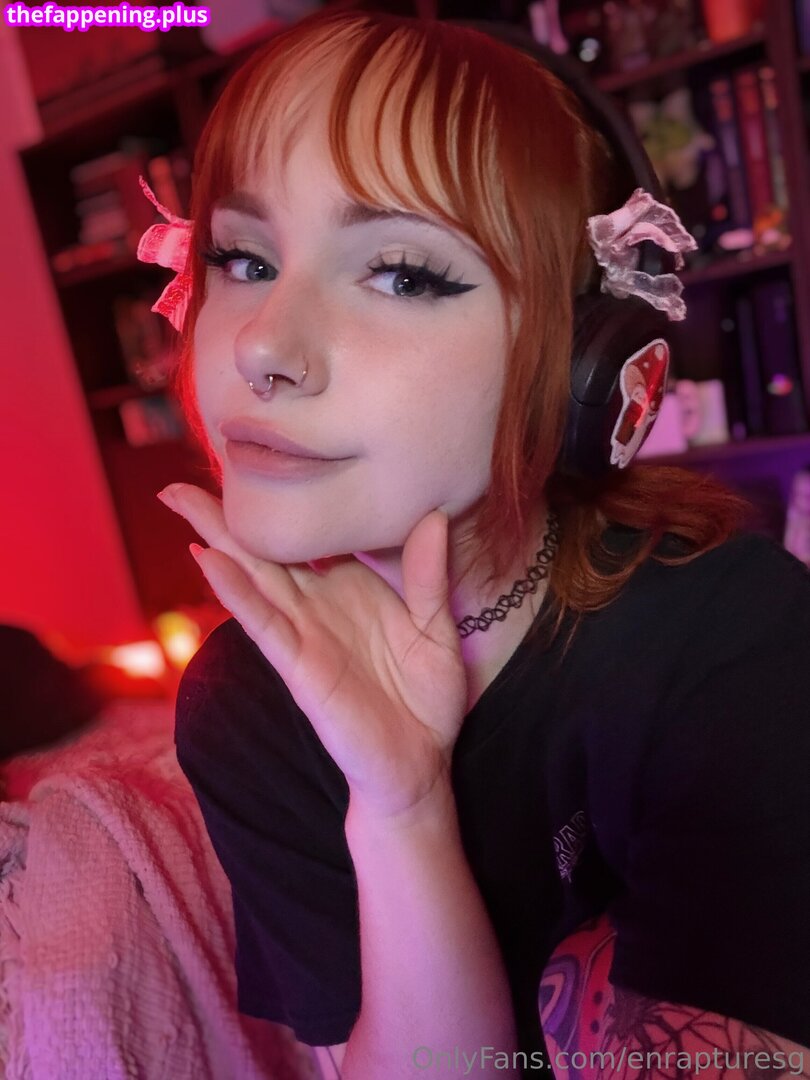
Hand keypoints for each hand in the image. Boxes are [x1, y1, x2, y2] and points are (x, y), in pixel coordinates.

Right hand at [158, 485, 467, 817]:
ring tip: (179, 501)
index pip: (305, 536)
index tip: (251, 458)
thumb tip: (433, 513)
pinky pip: (265, 624)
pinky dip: (236, 592)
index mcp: (345, 588)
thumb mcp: (434, 626)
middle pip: (262, 550)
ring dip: (215, 539)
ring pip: (252, 577)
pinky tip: (210, 561)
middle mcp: (316, 605)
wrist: (419, 764)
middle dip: (220, 515)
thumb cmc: (422, 697)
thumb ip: (427, 574)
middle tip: (177, 479)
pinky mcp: (301, 668)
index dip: (277, 502)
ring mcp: (303, 635)